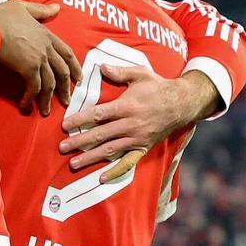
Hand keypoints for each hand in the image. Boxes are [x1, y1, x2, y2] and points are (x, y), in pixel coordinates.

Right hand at [0, 0, 81, 114]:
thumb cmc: (1, 15)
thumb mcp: (23, 7)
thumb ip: (41, 10)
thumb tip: (57, 7)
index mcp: (47, 35)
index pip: (67, 53)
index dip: (74, 66)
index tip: (79, 78)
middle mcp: (47, 49)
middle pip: (63, 71)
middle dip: (66, 88)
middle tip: (67, 100)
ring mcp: (39, 59)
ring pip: (50, 83)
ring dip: (48, 99)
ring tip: (46, 111)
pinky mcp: (28, 69)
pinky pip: (34, 87)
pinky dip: (31, 98)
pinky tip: (25, 105)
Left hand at [59, 67, 217, 180]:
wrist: (183, 103)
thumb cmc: (158, 87)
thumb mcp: (140, 74)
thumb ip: (120, 71)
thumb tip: (101, 66)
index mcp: (127, 106)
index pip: (98, 114)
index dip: (80, 120)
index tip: (65, 125)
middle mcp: (130, 124)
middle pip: (100, 135)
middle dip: (79, 142)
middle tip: (62, 147)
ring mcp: (137, 138)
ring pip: (110, 150)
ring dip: (90, 157)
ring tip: (73, 163)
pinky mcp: (143, 148)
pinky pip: (128, 162)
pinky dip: (115, 171)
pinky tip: (101, 178)